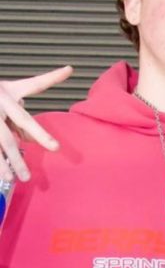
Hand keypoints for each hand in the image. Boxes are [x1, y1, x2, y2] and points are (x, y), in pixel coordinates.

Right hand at [0, 66, 72, 180]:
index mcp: (7, 97)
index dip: (40, 134)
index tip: (55, 149)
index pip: (26, 119)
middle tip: (27, 177)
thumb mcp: (14, 89)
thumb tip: (29, 139)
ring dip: (0, 163)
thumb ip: (22, 114)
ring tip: (9, 178)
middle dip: (16, 158)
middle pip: (6, 139)